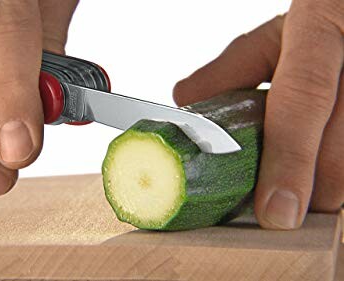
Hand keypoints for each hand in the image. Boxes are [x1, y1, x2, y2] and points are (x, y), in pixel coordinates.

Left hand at [173, 0, 342, 228]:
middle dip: (313, 190)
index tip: (275, 210)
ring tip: (306, 195)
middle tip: (283, 214)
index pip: (304, 96)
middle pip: (341, 140)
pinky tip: (324, 176)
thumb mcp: (271, 40)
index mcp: (319, 25)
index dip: (290, 159)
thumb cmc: (313, 28)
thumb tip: (183, 103)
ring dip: (331, 187)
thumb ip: (230, 71)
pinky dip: (343, 174)